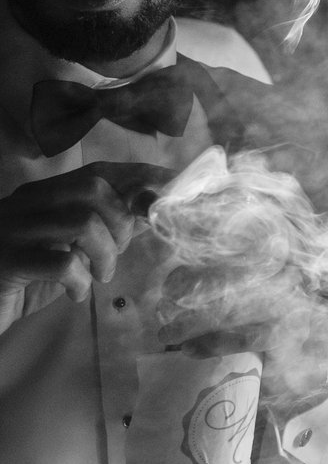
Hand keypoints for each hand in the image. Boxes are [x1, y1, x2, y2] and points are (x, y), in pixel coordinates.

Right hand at [0, 162, 165, 300]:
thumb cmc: (27, 275)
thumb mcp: (70, 246)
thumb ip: (105, 226)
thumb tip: (153, 208)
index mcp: (43, 195)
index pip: (99, 170)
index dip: (142, 176)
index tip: (175, 186)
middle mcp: (27, 204)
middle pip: (93, 188)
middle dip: (121, 219)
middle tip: (119, 250)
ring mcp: (14, 231)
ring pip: (82, 221)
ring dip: (106, 252)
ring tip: (101, 275)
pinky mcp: (7, 263)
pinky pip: (61, 263)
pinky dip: (81, 280)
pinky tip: (77, 293)